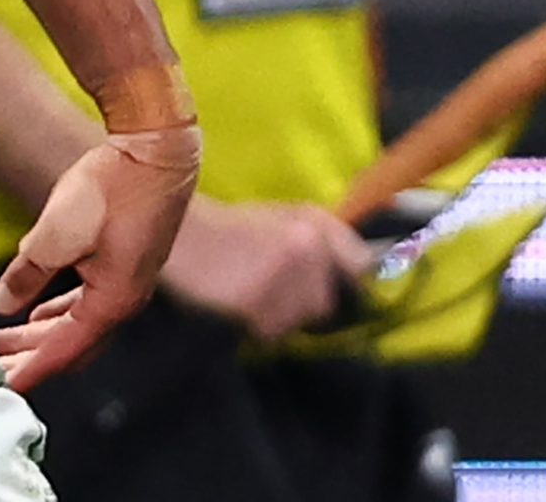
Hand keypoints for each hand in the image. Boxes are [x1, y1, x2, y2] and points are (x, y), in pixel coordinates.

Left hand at [0, 128, 197, 388]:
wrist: (157, 149)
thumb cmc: (113, 187)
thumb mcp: (56, 232)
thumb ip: (27, 272)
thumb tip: (3, 304)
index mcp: (112, 301)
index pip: (64, 350)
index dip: (31, 369)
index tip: (3, 384)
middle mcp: (125, 299)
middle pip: (73, 346)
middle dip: (33, 358)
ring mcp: (128, 281)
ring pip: (80, 325)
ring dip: (42, 336)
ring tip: (7, 343)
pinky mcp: (124, 263)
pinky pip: (88, 304)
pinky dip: (60, 314)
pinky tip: (40, 313)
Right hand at [159, 197, 372, 341]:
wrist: (180, 234)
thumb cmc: (228, 224)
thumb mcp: (280, 215)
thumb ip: (320, 235)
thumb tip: (365, 263)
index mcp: (313, 226)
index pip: (360, 264)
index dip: (348, 277)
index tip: (338, 285)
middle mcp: (305, 253)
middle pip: (325, 302)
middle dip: (304, 301)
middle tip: (274, 289)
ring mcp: (282, 281)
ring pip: (299, 320)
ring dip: (280, 315)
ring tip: (252, 295)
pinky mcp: (258, 305)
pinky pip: (271, 330)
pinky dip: (257, 325)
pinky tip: (237, 304)